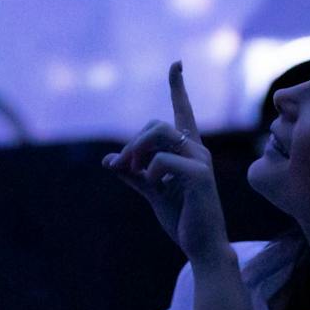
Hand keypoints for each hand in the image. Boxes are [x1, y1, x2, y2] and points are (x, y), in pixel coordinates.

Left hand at [105, 62, 229, 264]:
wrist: (202, 247)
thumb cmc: (182, 218)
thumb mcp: (152, 192)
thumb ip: (132, 175)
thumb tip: (107, 161)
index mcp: (188, 151)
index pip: (183, 111)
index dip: (178, 86)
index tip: (176, 63)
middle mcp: (197, 150)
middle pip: (157, 124)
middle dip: (132, 143)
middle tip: (120, 167)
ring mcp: (200, 161)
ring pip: (159, 133)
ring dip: (135, 150)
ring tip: (130, 171)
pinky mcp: (199, 176)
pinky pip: (161, 159)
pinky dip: (149, 172)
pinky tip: (155, 187)